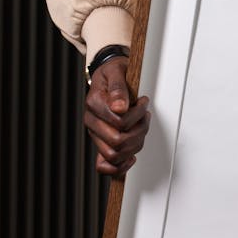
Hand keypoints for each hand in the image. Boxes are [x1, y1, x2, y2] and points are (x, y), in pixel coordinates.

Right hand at [83, 55, 149, 176]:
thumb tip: (120, 107)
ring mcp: (96, 134)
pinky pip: (105, 166)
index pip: (119, 122)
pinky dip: (120, 166)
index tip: (143, 102)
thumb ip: (118, 88)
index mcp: (94, 104)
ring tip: (142, 125)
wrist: (108, 76)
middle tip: (145, 115)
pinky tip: (131, 156)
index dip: (137, 114)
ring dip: (136, 142)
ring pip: (117, 154)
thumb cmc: (113, 73)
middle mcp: (92, 121)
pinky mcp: (101, 142)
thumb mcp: (117, 71)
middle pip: (118, 141)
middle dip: (139, 130)